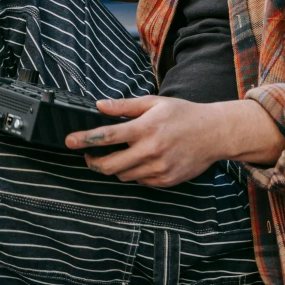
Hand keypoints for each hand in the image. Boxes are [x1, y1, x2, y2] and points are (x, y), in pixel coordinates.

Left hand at [65, 96, 284, 187]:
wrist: (214, 134)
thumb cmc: (184, 115)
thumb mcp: (154, 103)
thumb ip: (125, 107)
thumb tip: (99, 105)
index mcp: (145, 128)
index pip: (106, 136)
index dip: (84, 139)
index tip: (70, 141)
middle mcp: (150, 150)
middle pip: (109, 165)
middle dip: (93, 161)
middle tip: (89, 155)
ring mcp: (158, 168)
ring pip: (123, 175)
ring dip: (114, 167)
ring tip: (115, 156)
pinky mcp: (165, 180)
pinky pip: (139, 181)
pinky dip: (134, 172)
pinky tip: (138, 161)